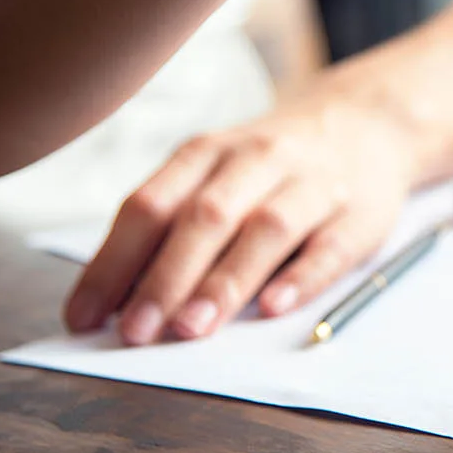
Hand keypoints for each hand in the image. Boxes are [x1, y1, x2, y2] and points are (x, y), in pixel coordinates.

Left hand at [62, 96, 416, 344]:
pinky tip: (275, 305)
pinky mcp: (360, 213)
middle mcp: (258, 159)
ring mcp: (312, 184)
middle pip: (206, 216)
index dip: (113, 262)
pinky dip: (303, 276)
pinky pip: (331, 246)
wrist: (368, 120)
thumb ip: (172, 227)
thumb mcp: (216, 173)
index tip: (84, 318)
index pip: (150, 205)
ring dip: (225, 280)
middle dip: (165, 277)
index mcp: (208, 153)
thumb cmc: (271, 165)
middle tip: (136, 332)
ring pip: (266, 229)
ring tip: (192, 328)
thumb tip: (115, 303)